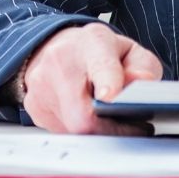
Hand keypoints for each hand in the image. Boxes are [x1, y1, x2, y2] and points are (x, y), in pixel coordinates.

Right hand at [19, 23, 163, 135]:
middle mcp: (60, 63)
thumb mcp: (127, 50)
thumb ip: (142, 66)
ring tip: (110, 118)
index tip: (111, 98)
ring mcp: (42, 87)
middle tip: (133, 129)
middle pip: (83, 114)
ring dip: (98, 131)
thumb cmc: (94, 52)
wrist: (51, 47)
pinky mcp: (35, 109)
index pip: (100, 65)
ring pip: (75, 130)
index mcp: (92, 44)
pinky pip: (65, 133)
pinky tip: (86, 117)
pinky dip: (81, 131)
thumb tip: (141, 84)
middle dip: (113, 130)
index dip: (107, 83)